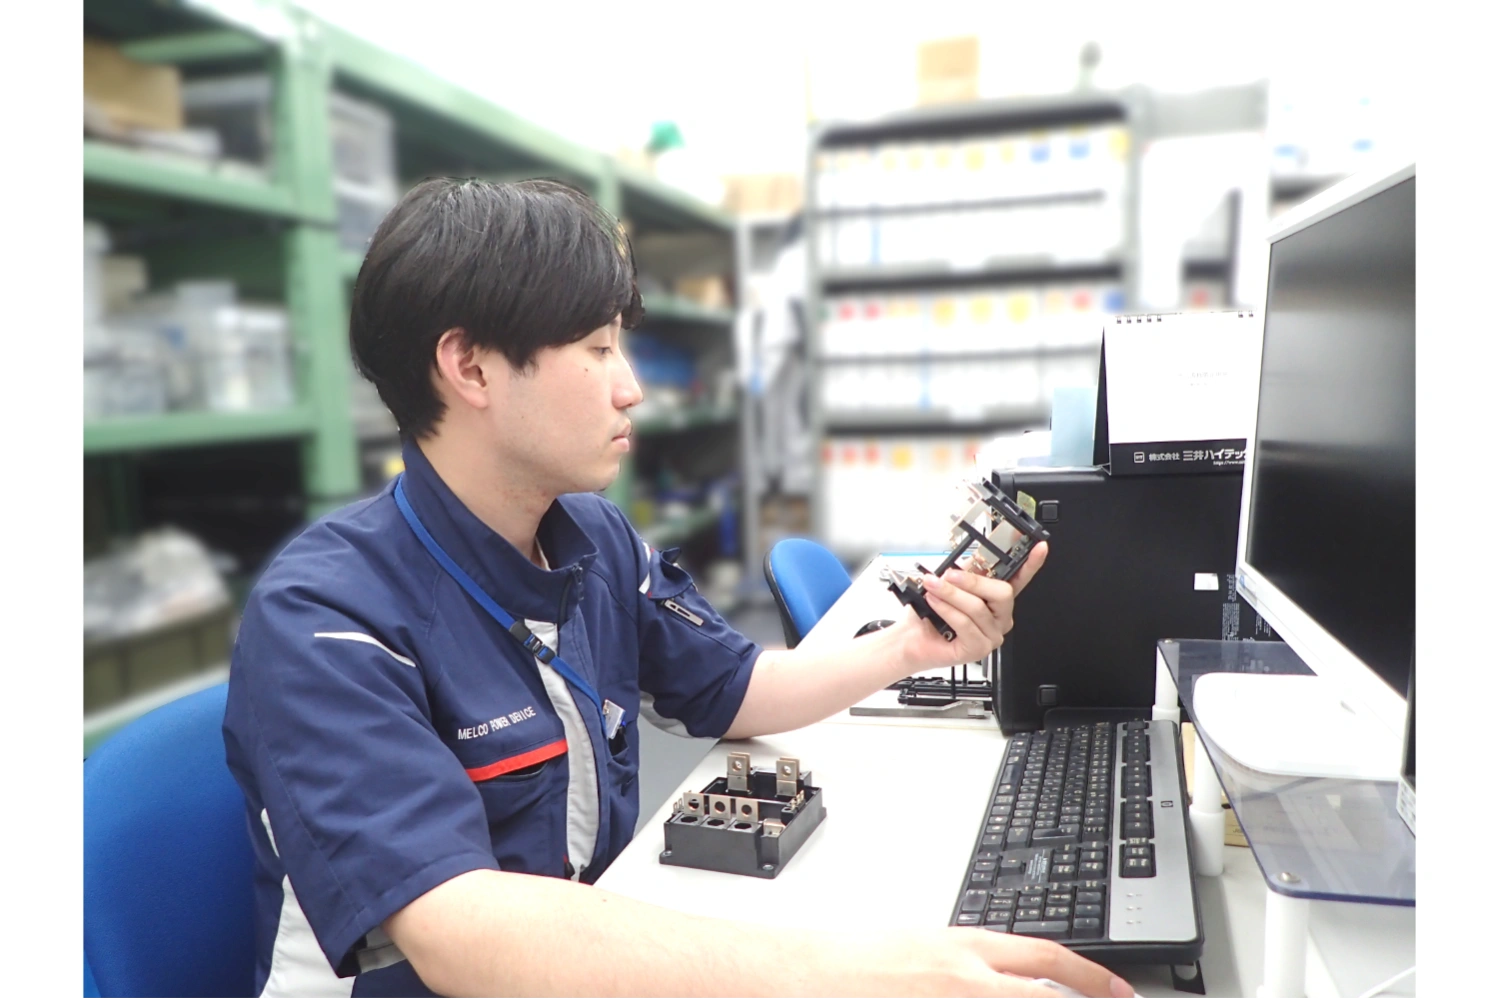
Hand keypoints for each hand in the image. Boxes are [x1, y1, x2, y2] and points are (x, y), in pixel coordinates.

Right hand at [829, 926, 1132, 997]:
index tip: (1120, 993)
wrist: (799, 974)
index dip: (1092, 978)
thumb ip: (965, 964)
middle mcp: (964, 981)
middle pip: (1043, 996)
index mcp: (963, 949)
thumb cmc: (849, 962)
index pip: (1046, 958)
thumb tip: (1003, 981)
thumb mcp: (919, 947)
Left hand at [892, 542, 1047, 672]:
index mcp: (995, 599)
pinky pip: (965, 623)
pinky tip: (935, 602)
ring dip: (951, 594)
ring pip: (978, 608)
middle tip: (950, 575)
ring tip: (933, 587)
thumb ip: (965, 571)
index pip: (1020, 579)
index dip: (1032, 564)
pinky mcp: (978, 649)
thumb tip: (972, 559)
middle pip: (1002, 593)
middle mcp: (998, 618)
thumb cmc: (930, 613)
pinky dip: (947, 609)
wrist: (910, 639)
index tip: (1039, 547)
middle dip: (973, 581)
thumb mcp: (950, 584)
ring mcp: (991, 635)